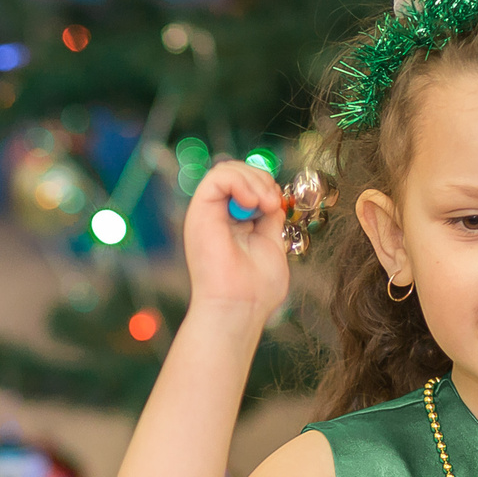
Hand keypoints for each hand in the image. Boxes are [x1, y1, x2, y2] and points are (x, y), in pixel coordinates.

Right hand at [184, 160, 293, 323]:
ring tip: (265, 204)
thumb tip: (273, 197)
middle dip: (262, 179)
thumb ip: (270, 219)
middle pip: (237, 172)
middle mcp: (216, 216)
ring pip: (226, 168)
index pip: (246, 185)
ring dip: (254, 179)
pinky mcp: (199, 211)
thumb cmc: (256, 289)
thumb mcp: (272, 243)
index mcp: (232, 223)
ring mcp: (206, 213)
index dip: (266, 186)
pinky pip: (217, 176)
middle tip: (272, 204)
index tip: (278, 207)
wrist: (239, 307)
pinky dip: (240, 181)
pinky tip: (252, 202)